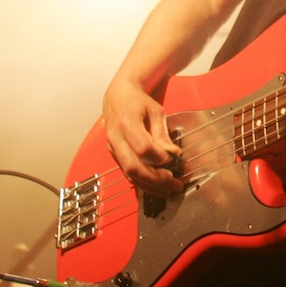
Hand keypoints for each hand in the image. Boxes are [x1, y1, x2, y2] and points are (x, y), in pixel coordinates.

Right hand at [103, 77, 183, 193]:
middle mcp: (115, 138)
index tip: (173, 157)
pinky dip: (142, 182)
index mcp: (126, 123)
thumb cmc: (137, 101)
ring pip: (128, 174)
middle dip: (155, 178)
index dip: (160, 157)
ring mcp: (112, 148)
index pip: (143, 148)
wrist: (118, 96)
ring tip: (168, 190)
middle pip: (133, 166)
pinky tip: (156, 186)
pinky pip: (127, 172)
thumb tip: (173, 153)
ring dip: (149, 185)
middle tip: (173, 182)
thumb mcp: (155, 111)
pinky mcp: (114, 154)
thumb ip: (162, 133)